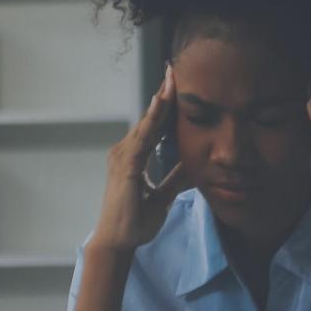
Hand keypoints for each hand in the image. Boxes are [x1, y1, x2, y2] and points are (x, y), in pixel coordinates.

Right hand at [91, 64, 189, 252]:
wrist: (117, 242)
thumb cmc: (134, 222)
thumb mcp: (162, 197)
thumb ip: (175, 179)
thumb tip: (193, 166)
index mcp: (133, 157)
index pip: (154, 126)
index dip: (166, 106)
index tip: (177, 85)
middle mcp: (124, 152)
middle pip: (149, 118)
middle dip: (164, 94)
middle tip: (175, 68)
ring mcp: (122, 156)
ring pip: (146, 122)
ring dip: (160, 100)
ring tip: (172, 78)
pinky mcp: (125, 165)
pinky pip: (142, 137)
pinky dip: (152, 119)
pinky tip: (162, 103)